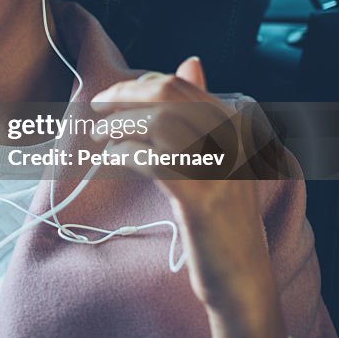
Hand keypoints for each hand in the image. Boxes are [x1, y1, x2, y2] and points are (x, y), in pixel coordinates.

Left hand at [91, 57, 290, 337]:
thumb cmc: (222, 216)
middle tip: (97, 106)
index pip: (181, 84)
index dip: (140, 85)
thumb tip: (190, 61)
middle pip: (166, 95)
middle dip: (123, 95)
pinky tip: (111, 160)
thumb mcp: (220, 157)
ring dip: (117, 125)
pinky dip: (123, 153)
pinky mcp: (199, 198)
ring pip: (156, 123)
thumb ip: (202, 113)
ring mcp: (218, 168)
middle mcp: (233, 140)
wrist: (241, 277)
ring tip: (99, 137)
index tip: (114, 96)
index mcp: (237, 125)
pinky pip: (150, 159)